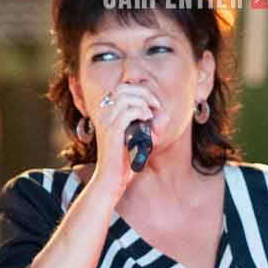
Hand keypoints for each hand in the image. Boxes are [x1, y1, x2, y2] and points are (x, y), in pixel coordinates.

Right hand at [84, 83, 160, 203]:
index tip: (153, 104)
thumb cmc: (124, 160)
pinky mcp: (111, 132)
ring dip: (142, 101)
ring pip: (124, 97)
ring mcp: (105, 122)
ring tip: (150, 114)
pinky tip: (147, 120)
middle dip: (143, 93)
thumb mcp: (139, 139)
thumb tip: (164, 115)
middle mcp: (103, 114)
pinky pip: (127, 112)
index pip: (121, 88)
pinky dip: (140, 112)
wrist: (111, 179)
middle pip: (122, 88)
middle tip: (155, 106)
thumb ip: (150, 126)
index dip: (139, 90)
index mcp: (106, 113)